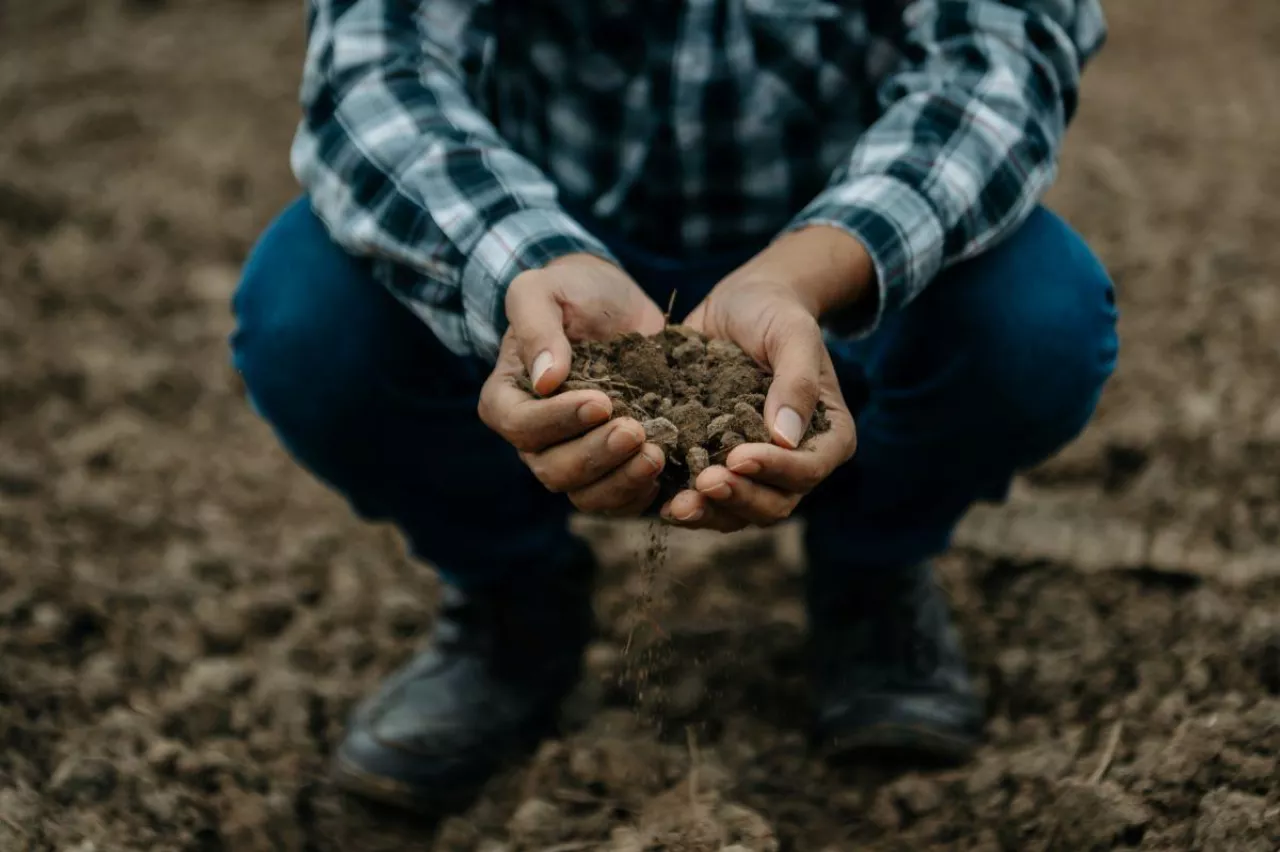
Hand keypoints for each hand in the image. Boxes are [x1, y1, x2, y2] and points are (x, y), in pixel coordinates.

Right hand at [478, 254, 667, 515]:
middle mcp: (536, 441)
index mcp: (507, 400)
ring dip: (621, 481)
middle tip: (634, 431)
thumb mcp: (545, 289)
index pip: (521, 426)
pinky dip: (642, 492)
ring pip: (587, 495)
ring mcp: (574, 459)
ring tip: (656, 454)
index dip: (558, 421)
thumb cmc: (573, 292)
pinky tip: (667, 468)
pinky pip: (620, 499)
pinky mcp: (612, 469)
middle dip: (595, 455)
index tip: (601, 401)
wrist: (617, 307)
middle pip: (554, 470)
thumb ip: (535, 325)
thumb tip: (545, 379)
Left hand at [662, 227, 867, 530]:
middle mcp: (793, 463)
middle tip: (703, 483)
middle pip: (773, 504)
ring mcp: (753, 470)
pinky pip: (704, 499)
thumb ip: (795, 381)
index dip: (774, 470)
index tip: (737, 455)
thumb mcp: (791, 334)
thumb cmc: (775, 314)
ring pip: (737, 512)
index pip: (807, 470)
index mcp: (827, 437)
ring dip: (709, 512)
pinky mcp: (716, 464)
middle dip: (738, 498)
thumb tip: (784, 437)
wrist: (738, 305)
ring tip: (677, 504)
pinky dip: (684, 501)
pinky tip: (659, 498)